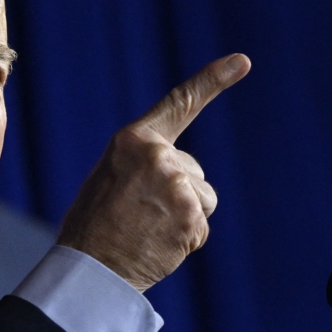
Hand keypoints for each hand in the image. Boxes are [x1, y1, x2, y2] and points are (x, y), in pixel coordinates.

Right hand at [57, 54, 250, 291]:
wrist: (89, 269)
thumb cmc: (94, 227)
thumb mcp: (111, 178)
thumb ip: (142, 165)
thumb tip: (175, 173)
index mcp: (132, 140)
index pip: (178, 105)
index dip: (212, 81)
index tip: (242, 62)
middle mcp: (158, 155)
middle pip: (193, 171)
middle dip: (177, 195)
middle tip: (139, 217)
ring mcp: (176, 183)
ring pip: (203, 199)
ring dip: (184, 218)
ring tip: (147, 231)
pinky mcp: (190, 213)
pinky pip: (200, 227)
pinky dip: (184, 241)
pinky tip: (157, 246)